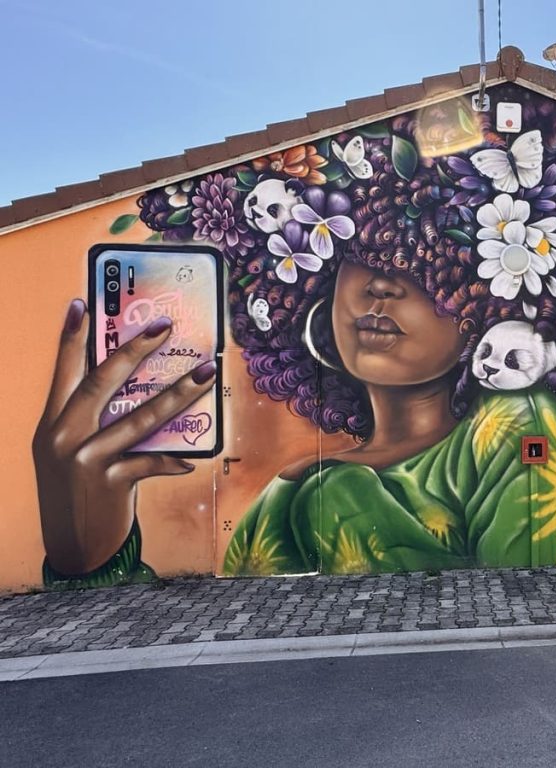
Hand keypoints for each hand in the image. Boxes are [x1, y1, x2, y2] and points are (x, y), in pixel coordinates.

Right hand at [32, 299, 216, 574]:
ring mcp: (85, 461)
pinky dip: (175, 458)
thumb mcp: (72, 454)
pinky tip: (194, 458)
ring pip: (138, 418)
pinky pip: (152, 462)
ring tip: (206, 372)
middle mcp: (63, 438)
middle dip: (134, 350)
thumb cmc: (81, 492)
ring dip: (178, 393)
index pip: (63, 372)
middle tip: (164, 325)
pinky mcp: (110, 484)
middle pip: (101, 383)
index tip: (82, 303)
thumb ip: (94, 424)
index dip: (71, 338)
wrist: (74, 548)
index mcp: (52, 424)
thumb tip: (145, 389)